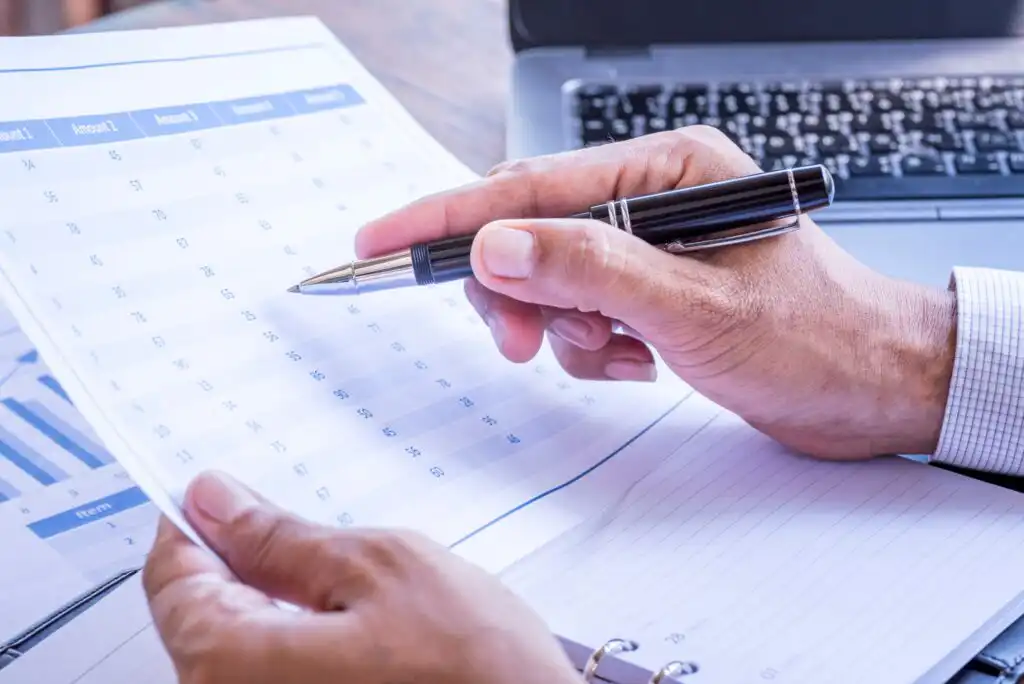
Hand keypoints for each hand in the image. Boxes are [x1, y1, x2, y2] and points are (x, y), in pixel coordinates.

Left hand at [143, 471, 579, 683]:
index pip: (171, 574)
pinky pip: (276, 672)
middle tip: (322, 541)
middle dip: (250, 561)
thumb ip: (281, 537)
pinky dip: (303, 639)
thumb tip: (214, 502)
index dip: (200, 521)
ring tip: (355, 590)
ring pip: (243, 642)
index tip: (229, 495)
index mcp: (229, 663)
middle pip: (203, 611)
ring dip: (283, 601)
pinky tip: (360, 630)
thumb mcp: (376, 568)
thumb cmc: (470, 667)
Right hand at [355, 127, 956, 458]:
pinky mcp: (649, 293)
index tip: (381, 238)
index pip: (531, 186)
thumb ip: (589, 268)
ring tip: (616, 355)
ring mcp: (649, 247)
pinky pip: (580, 316)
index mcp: (668, 170)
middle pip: (531, 233)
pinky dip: (590, 349)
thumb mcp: (693, 305)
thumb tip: (493, 243)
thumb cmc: (813, 337)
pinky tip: (636, 364)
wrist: (870, 390)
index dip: (448, 215)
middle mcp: (652, 198)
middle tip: (522, 340)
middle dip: (518, 292)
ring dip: (561, 330)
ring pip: (550, 282)